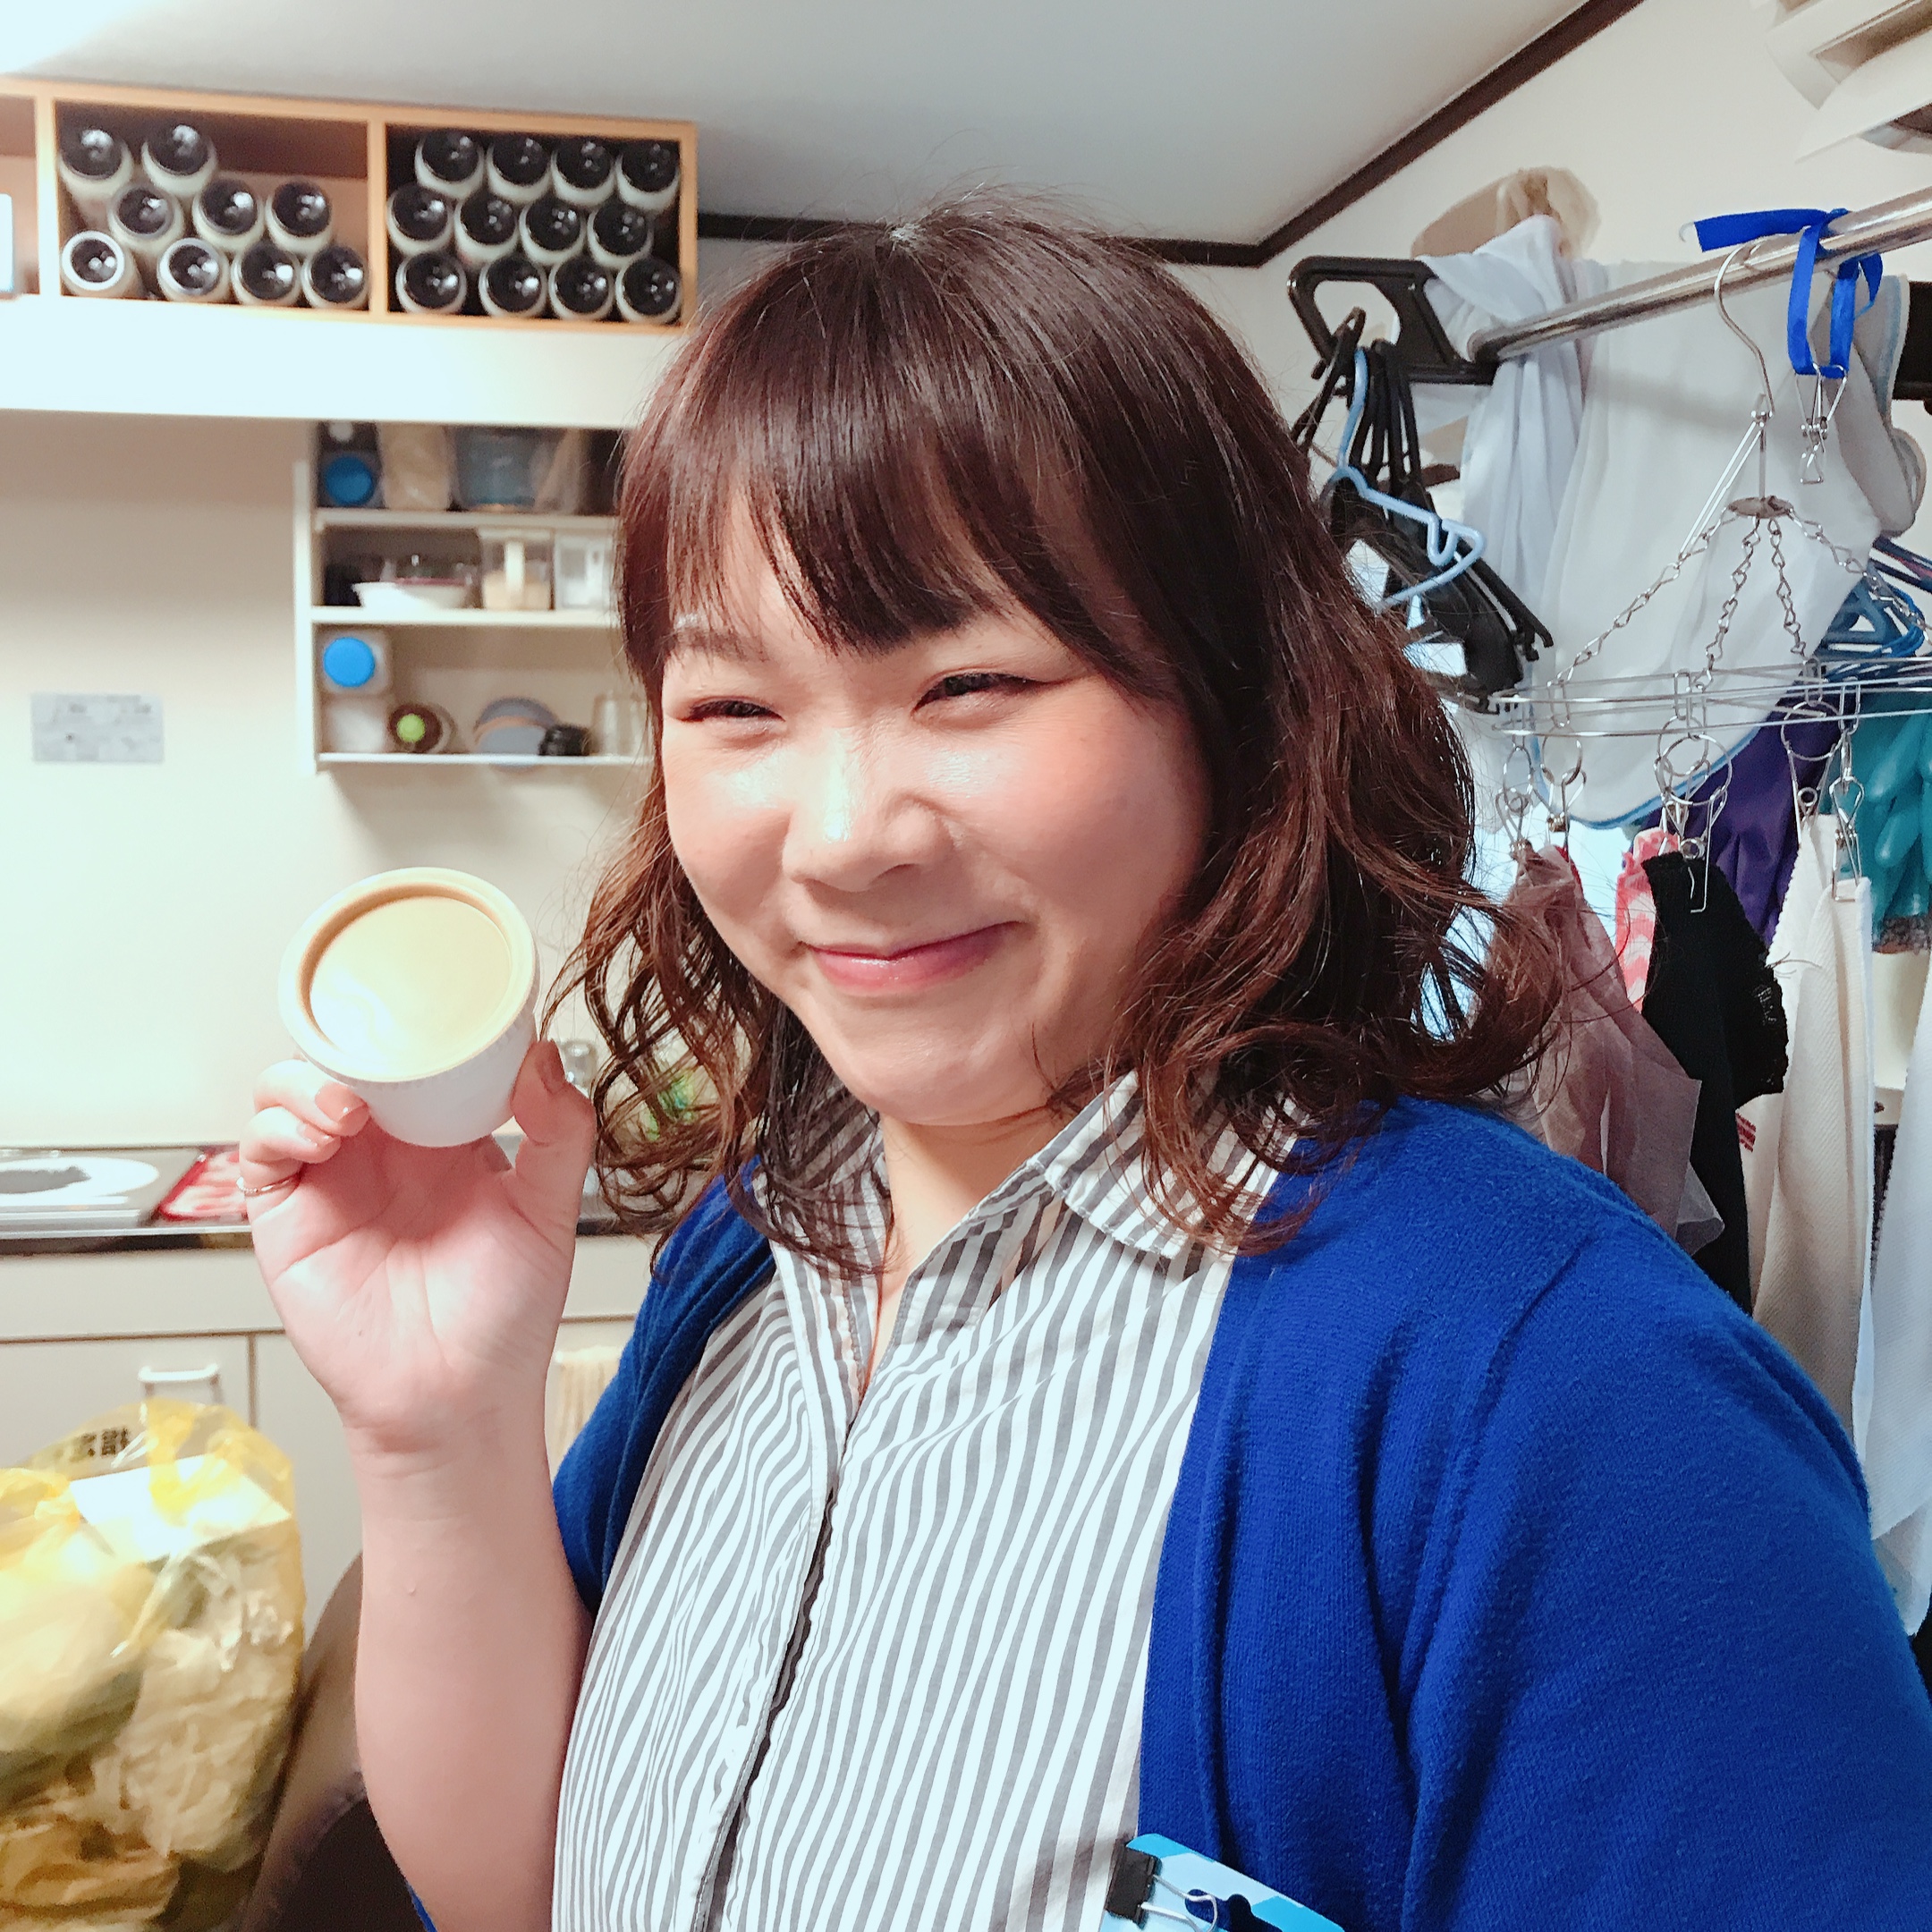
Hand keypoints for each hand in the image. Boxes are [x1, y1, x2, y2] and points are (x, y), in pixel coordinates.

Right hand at [240, 1041, 597, 1461]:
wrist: (459, 1398)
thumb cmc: (505, 1317)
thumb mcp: (550, 1212)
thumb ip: (559, 1133)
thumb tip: (545, 1055)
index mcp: (446, 1135)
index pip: (419, 1055)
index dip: (422, 1025)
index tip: (445, 1004)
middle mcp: (384, 1148)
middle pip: (345, 1058)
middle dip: (355, 1039)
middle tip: (385, 1053)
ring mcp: (332, 1176)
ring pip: (289, 1090)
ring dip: (308, 1080)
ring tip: (350, 1109)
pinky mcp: (287, 1215)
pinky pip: (259, 1151)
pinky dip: (278, 1127)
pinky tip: (323, 1138)